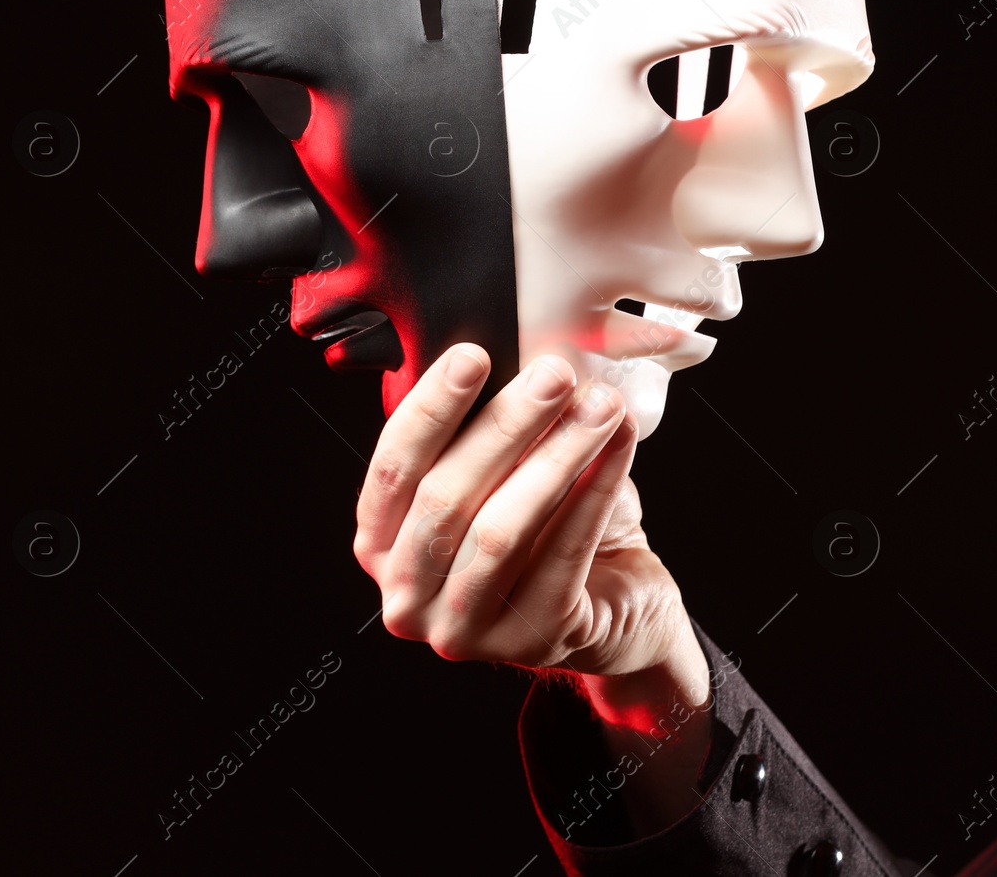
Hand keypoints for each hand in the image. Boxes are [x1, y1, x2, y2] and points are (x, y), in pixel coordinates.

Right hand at [354, 344, 710, 832]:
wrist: (612, 608)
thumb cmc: (544, 532)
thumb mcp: (497, 478)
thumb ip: (485, 433)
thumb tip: (514, 356)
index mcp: (381, 543)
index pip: (393, 468)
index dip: (431, 408)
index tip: (473, 356)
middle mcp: (406, 595)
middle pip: (445, 498)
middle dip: (504, 425)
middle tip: (553, 374)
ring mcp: (461, 629)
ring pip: (500, 531)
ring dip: (555, 456)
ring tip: (597, 405)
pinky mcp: (528, 641)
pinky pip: (561, 557)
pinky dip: (593, 494)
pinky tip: (615, 448)